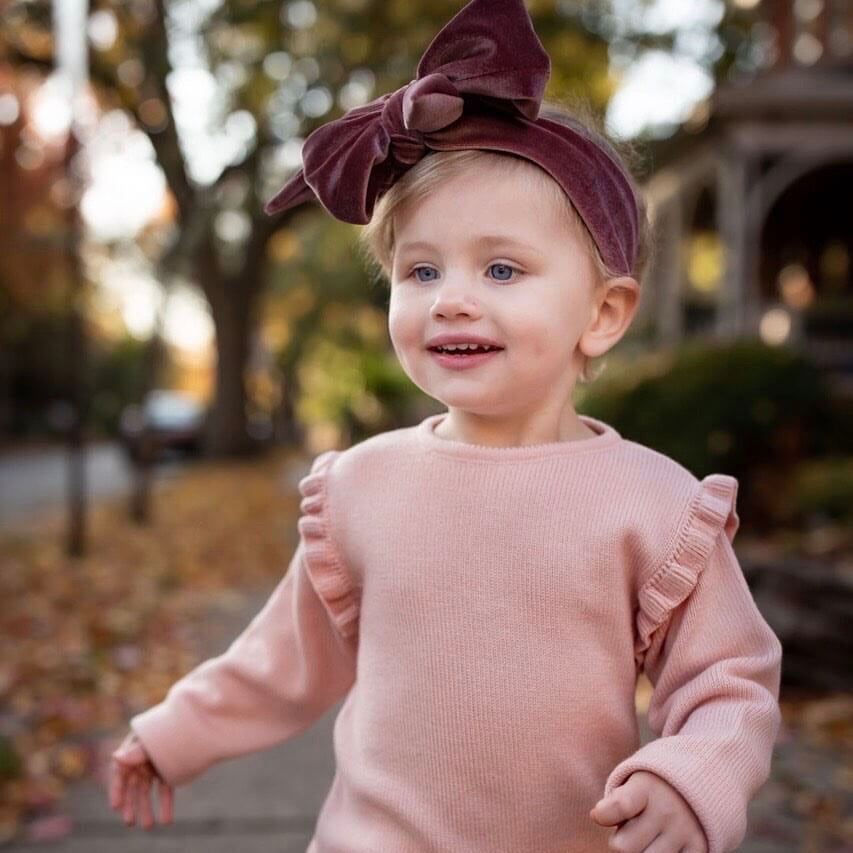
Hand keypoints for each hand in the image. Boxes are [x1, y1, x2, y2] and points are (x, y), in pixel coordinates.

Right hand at [109, 731, 173, 828]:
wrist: (193, 719)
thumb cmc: (169, 726)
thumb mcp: (151, 740)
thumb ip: (136, 751)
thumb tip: (115, 757)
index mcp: (133, 748)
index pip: (120, 772)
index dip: (117, 789)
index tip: (116, 806)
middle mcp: (142, 759)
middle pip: (133, 785)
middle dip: (131, 804)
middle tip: (130, 822)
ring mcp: (155, 765)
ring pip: (147, 790)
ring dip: (147, 807)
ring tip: (148, 826)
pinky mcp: (170, 770)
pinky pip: (165, 789)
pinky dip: (166, 804)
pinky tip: (166, 819)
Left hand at [589, 770, 707, 852]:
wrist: (695, 782)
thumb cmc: (651, 790)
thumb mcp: (631, 784)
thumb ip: (614, 801)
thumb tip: (597, 816)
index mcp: (645, 787)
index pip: (620, 806)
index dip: (604, 814)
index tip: (599, 815)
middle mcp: (666, 809)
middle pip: (625, 847)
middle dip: (620, 842)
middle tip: (627, 832)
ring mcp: (684, 831)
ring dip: (641, 852)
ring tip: (645, 839)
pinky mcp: (699, 847)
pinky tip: (660, 846)